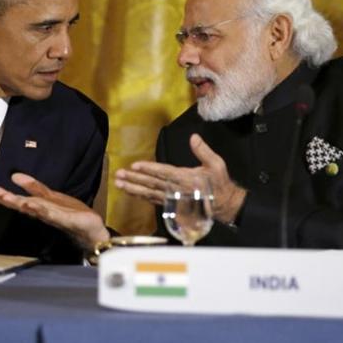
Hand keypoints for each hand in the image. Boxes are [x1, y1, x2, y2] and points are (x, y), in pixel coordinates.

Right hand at [0, 173, 109, 249]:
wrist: (92, 229)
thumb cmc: (71, 213)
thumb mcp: (51, 196)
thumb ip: (34, 187)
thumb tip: (14, 176)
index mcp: (39, 206)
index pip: (18, 200)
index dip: (2, 196)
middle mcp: (43, 213)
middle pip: (23, 205)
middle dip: (7, 199)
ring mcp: (54, 217)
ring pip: (35, 209)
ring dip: (21, 203)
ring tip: (8, 198)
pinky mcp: (67, 220)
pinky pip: (53, 214)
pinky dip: (43, 210)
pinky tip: (34, 204)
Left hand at [114, 133, 245, 224]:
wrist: (223, 205)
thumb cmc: (219, 183)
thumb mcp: (216, 164)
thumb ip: (203, 151)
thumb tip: (193, 137)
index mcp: (186, 178)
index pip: (163, 172)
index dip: (149, 169)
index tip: (135, 165)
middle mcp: (176, 189)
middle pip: (151, 183)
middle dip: (134, 179)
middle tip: (119, 175)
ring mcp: (172, 198)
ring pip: (149, 193)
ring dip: (133, 188)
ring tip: (119, 183)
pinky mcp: (170, 204)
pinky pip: (152, 200)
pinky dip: (140, 196)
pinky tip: (130, 191)